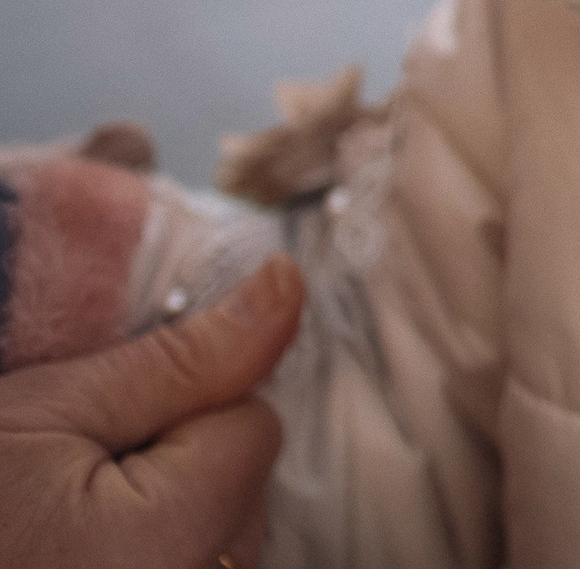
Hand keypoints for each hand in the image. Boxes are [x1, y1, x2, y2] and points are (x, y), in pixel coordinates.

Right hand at [0, 252, 302, 568]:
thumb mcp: (45, 412)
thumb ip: (181, 358)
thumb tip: (286, 287)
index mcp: (181, 531)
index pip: (254, 423)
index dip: (183, 402)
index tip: (99, 423)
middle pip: (242, 487)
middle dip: (175, 461)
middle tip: (67, 475)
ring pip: (221, 538)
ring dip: (162, 517)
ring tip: (59, 525)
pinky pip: (190, 565)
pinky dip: (147, 552)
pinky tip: (71, 554)